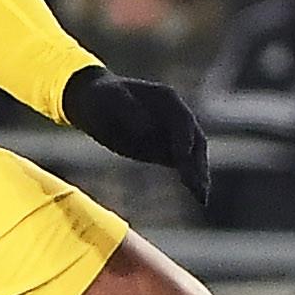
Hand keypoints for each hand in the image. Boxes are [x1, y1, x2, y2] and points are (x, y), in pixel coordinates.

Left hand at [62, 67, 209, 205]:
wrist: (92, 103)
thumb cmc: (101, 96)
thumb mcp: (110, 98)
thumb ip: (128, 110)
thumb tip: (144, 128)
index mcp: (166, 99)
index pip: (182, 120)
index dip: (184, 139)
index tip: (182, 157)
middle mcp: (175, 116)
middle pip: (195, 140)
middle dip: (197, 162)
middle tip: (199, 185)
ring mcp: (172, 134)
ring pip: (192, 156)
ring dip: (199, 175)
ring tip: (202, 198)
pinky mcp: (164, 150)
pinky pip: (181, 166)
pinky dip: (190, 180)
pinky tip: (198, 197)